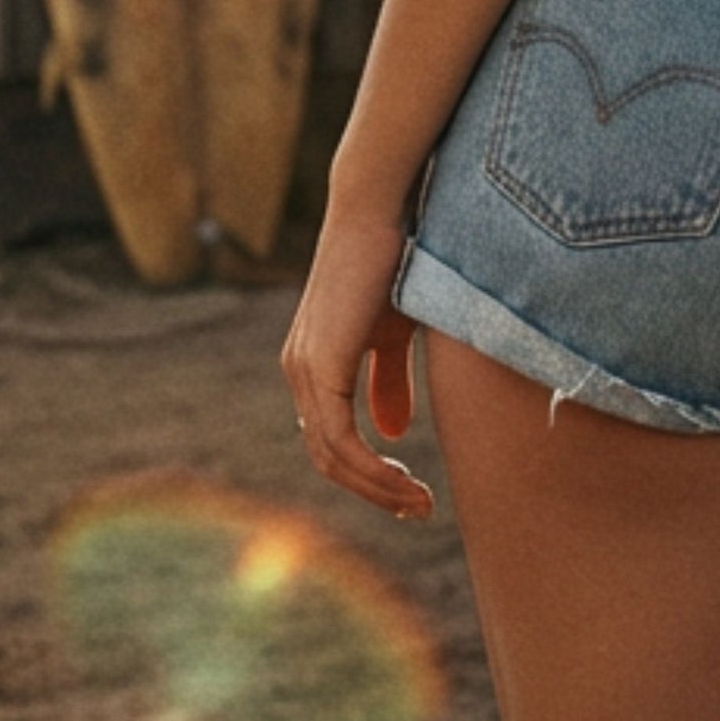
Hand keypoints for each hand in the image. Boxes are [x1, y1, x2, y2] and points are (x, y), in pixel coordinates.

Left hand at [279, 202, 434, 518]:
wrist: (379, 210)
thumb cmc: (392, 262)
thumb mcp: (394, 333)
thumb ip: (388, 381)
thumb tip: (392, 433)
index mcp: (312, 366)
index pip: (330, 440)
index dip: (367, 474)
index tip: (410, 493)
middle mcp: (299, 373)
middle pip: (327, 459)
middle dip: (374, 491)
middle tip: (419, 509)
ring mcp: (305, 371)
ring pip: (333, 458)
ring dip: (378, 488)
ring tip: (420, 503)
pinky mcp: (320, 367)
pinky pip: (341, 440)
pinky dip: (373, 469)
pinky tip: (406, 476)